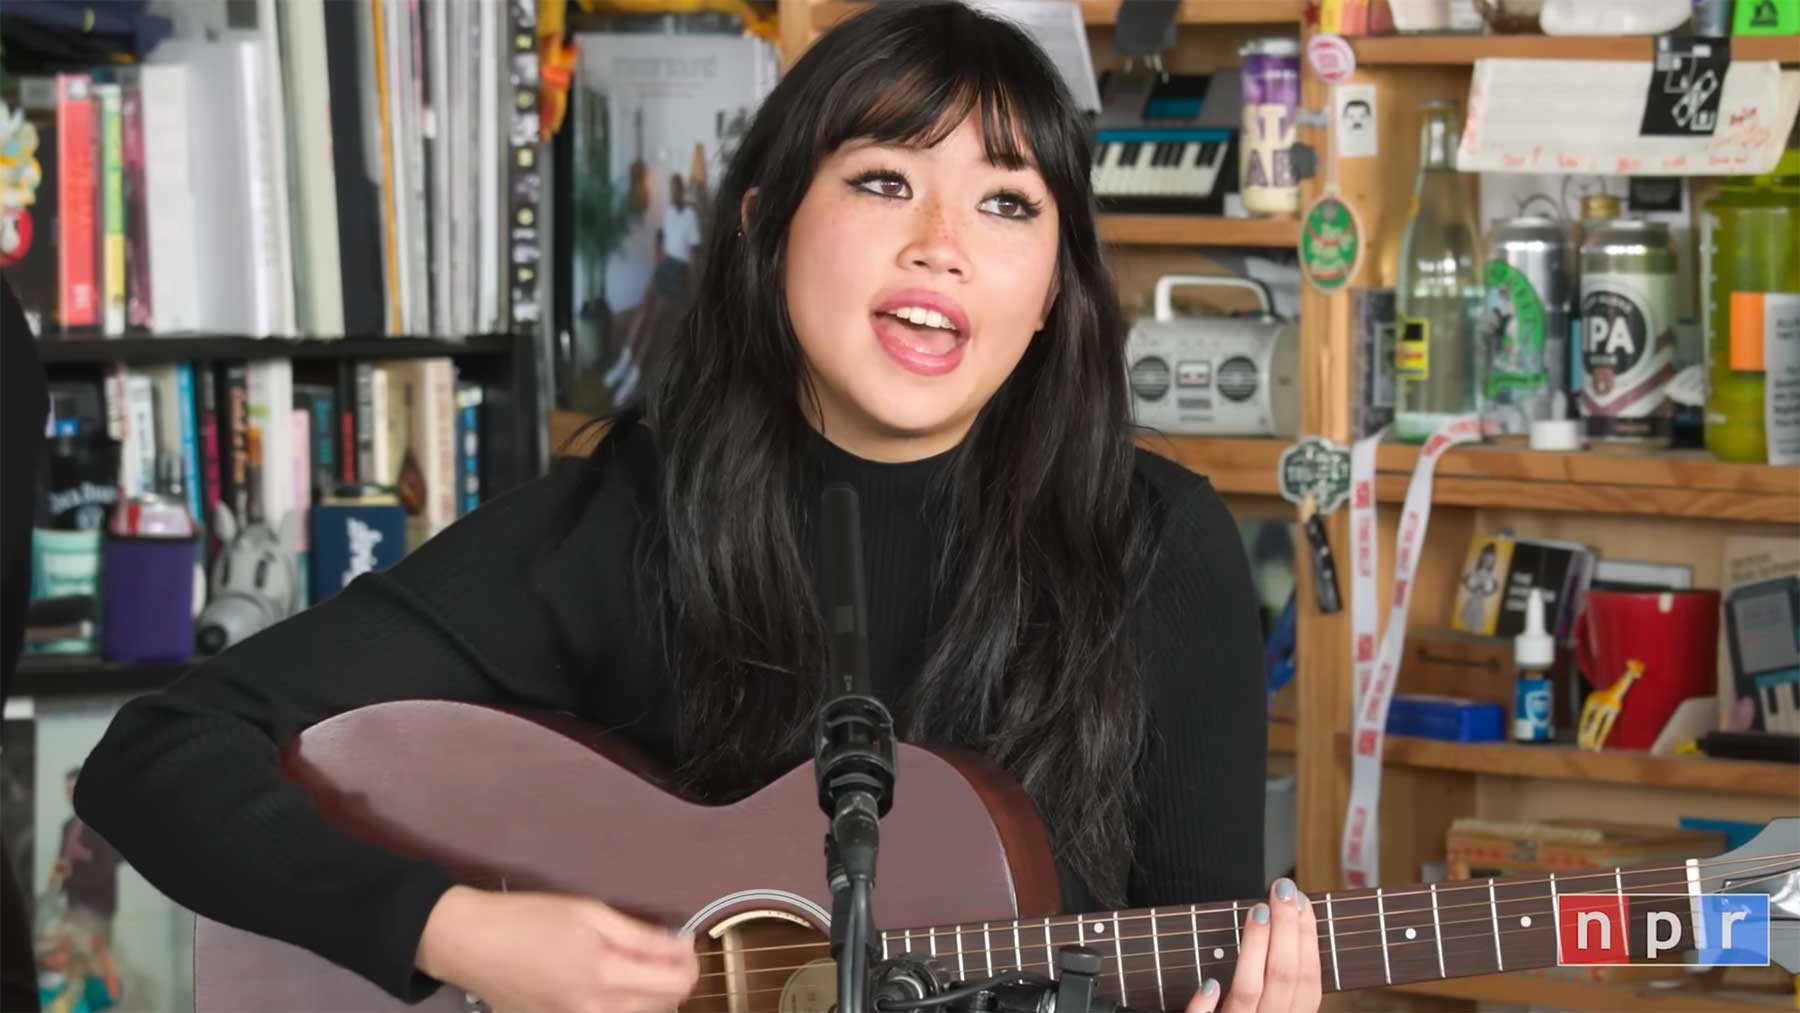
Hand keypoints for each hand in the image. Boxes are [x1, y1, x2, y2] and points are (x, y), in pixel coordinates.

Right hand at [416, 885, 699, 1012]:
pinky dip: (622, 1006)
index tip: (683, 943)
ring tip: (635, 966)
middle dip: (673, 978)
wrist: (472, 944)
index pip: (676, 985)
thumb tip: (682, 946)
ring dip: (650, 995)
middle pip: (663, 1006)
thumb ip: (640, 936)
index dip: (690, 962)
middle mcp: (594, 1012)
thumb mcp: (589, 913)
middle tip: (661, 950)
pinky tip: (610, 984)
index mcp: (604, 977)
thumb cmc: (529, 919)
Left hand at [1185, 878, 1320, 1012]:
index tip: (1301, 901)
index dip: (1308, 939)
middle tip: (1282, 889)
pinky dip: (1207, 1003)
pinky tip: (1209, 982)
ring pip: (1248, 992)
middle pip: (1282, 977)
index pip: (1308, 979)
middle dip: (1285, 929)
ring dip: (1254, 948)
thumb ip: (1277, 981)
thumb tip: (1282, 923)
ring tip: (1257, 911)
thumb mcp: (1272, 1008)